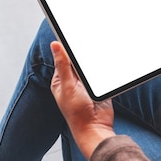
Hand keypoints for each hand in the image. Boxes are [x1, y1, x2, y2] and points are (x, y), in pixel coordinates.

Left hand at [50, 41, 114, 159]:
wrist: (96, 128)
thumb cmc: (77, 113)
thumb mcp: (68, 86)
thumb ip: (63, 65)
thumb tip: (55, 45)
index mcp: (60, 80)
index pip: (63, 57)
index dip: (67, 46)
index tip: (72, 32)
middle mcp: (72, 81)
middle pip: (77, 60)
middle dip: (82, 53)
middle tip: (88, 40)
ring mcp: (86, 84)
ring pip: (89, 66)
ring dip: (93, 61)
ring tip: (98, 49)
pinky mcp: (98, 86)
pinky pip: (100, 73)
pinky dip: (102, 68)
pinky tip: (105, 61)